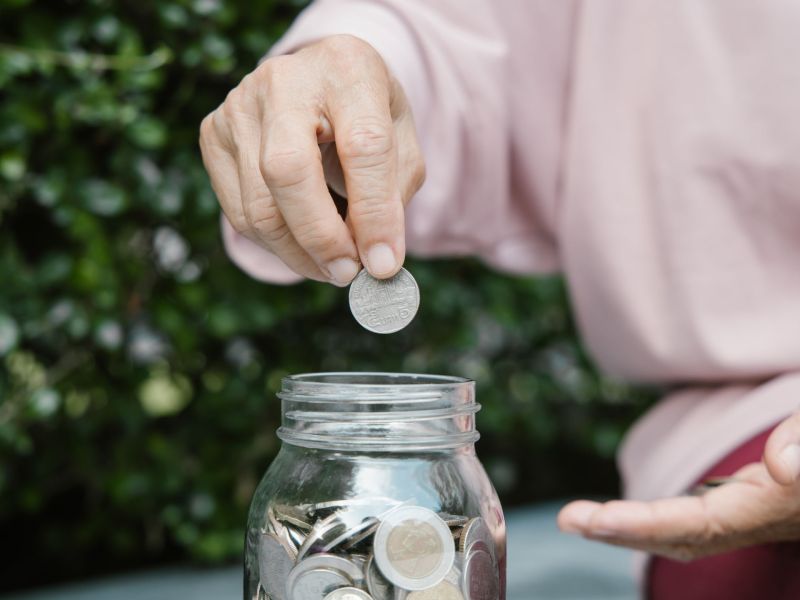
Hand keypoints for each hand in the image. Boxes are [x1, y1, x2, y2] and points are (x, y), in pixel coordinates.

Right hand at [199, 35, 424, 285]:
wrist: (322, 80)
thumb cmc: (368, 116)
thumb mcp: (401, 143)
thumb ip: (392, 196)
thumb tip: (374, 261)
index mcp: (348, 68)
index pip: (363, 145)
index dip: (374, 213)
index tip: (384, 264)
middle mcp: (284, 80)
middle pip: (288, 170)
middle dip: (321, 238)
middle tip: (348, 274)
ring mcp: (239, 105)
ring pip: (259, 205)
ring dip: (299, 253)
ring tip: (333, 266)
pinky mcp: (213, 134)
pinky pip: (239, 212)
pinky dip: (275, 245)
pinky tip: (304, 248)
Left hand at [557, 412, 799, 560]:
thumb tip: (781, 467)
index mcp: (781, 505)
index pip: (703, 523)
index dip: (646, 524)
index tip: (592, 521)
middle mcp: (769, 515)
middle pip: (688, 537)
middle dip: (626, 533)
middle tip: (567, 520)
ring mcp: (764, 511)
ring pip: (691, 532)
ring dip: (635, 528)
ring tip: (580, 518)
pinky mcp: (758, 499)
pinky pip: (701, 518)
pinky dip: (660, 518)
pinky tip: (626, 513)